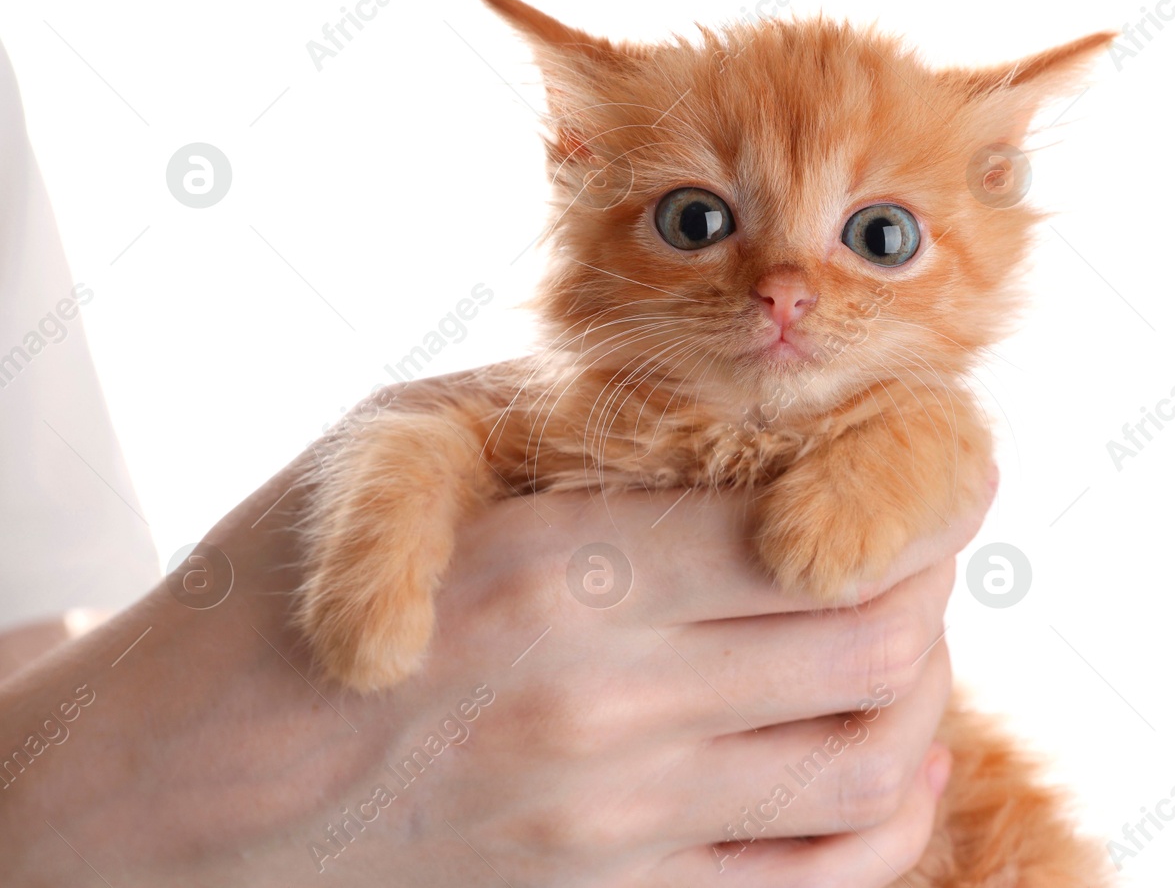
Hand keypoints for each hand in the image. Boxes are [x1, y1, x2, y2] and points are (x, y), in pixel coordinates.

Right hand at [0, 420, 993, 885]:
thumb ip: (581, 422)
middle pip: (878, 651)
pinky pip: (813, 881)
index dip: (920, 496)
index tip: (935, 466)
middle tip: (910, 546)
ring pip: (871, 772)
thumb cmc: (282, 599)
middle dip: (928, 586)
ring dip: (919, 699)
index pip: (825, 538)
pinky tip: (871, 760)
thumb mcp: (406, 454)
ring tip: (895, 646)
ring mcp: (617, 830)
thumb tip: (749, 399)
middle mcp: (608, 711)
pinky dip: (881, 818)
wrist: (176, 797)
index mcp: (564, 570)